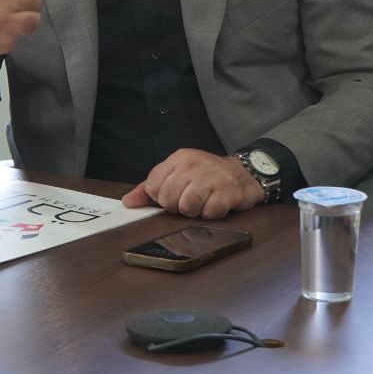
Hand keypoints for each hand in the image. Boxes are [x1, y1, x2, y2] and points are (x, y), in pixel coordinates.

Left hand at [120, 149, 264, 218]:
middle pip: (168, 199)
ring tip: (204, 202)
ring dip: (195, 212)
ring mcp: (212, 178)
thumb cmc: (206, 175)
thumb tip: (128, 202)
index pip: (153, 187)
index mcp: (179, 159)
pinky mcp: (228, 192)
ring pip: (187, 208)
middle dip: (178, 207)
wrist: (244, 173)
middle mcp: (194, 165)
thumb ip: (150, 187)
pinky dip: (212, 214)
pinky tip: (217, 205)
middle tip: (191, 200)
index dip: (161, 198)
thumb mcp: (178, 173)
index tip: (175, 195)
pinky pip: (209, 213)